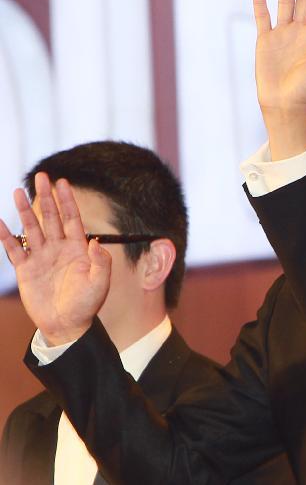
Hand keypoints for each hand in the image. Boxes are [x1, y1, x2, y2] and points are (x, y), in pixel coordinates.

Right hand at [0, 173, 110, 345]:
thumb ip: (100, 262)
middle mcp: (59, 248)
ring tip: (17, 192)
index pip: (72, 218)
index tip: (62, 181)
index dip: (67, 200)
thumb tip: (94, 241)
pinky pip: (14, 250)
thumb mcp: (100, 283)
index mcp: (78, 248)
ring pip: (31, 229)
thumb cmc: (87, 304)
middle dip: (45, 197)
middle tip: (41, 176)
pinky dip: (6, 237)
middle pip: (51, 218)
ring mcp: (41, 257)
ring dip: (25, 211)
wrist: (67, 324)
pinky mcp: (26, 270)